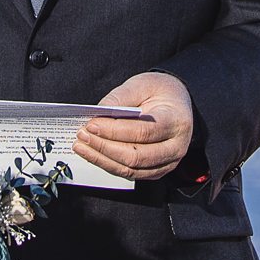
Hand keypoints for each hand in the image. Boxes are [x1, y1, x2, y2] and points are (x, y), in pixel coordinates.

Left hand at [75, 71, 194, 183]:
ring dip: (102, 159)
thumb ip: (120, 98)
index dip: (115, 130)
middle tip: (83, 135)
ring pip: (131, 169)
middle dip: (104, 147)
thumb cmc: (160, 92)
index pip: (144, 132)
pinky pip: (130, 174)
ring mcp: (168, 163)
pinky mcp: (156, 171)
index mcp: (176, 121)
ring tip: (82, 146)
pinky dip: (109, 165)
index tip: (92, 124)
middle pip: (136, 155)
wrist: (177, 103)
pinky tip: (93, 154)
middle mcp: (176, 146)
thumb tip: (97, 115)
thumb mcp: (142, 84)